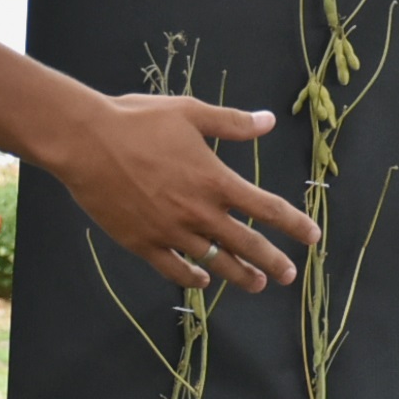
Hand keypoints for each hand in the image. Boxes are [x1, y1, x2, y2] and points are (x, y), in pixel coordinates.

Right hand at [54, 94, 318, 292]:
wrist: (85, 142)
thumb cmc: (138, 121)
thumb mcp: (190, 113)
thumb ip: (232, 123)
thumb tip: (269, 121)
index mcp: (215, 181)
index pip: (266, 208)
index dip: (294, 224)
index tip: (313, 237)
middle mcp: (198, 212)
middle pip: (247, 244)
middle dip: (273, 262)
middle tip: (290, 276)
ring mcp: (170, 232)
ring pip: (214, 262)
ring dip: (239, 276)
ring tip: (255, 285)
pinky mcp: (142, 243)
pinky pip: (174, 269)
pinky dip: (192, 277)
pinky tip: (203, 281)